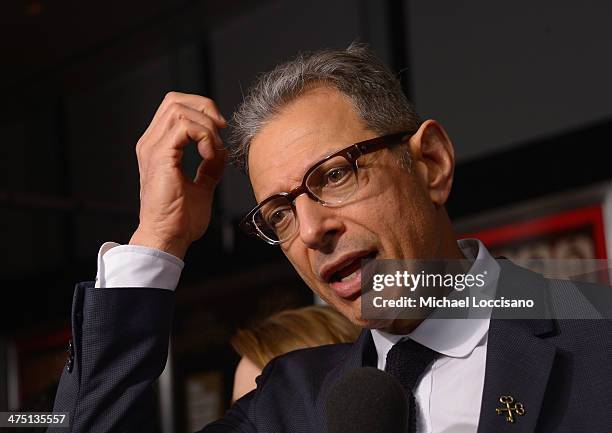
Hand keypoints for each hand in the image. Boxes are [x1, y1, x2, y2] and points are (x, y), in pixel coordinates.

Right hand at [129, 92, 226, 258]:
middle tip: (221, 130)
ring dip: (206, 125)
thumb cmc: (179, 219)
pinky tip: (210, 154)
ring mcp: (152, 148)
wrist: (168, 237)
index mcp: (157, 148)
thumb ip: (210, 166)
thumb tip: (221, 151)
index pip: (174, 107)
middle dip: (204, 108)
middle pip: (175, 100)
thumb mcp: (202, 186)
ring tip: (214, 150)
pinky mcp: (160, 156)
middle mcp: (150, 144)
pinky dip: (204, 135)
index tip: (219, 130)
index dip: (200, 110)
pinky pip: (185, 127)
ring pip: (180, 110)